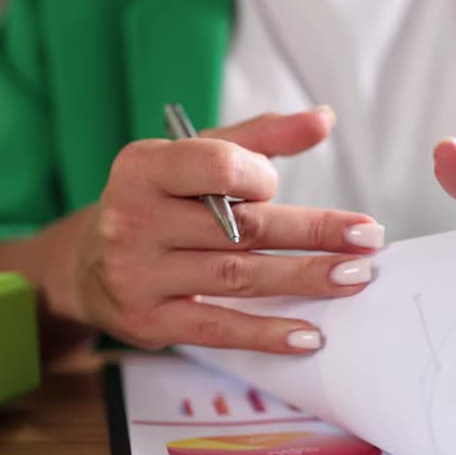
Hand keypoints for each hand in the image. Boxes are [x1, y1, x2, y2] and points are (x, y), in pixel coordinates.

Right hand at [49, 107, 384, 352]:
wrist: (88, 265)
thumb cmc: (157, 202)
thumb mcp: (193, 159)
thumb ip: (258, 138)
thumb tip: (323, 120)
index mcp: (143, 167)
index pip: (216, 166)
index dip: (260, 177)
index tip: (277, 189)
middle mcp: (134, 219)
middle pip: (241, 227)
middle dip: (313, 233)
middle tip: (368, 239)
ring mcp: (139, 274)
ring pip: (237, 277)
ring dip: (303, 279)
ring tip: (354, 278)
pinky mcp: (149, 322)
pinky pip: (218, 329)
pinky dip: (267, 333)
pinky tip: (309, 334)